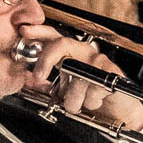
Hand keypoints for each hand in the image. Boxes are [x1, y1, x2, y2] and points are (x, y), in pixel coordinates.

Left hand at [19, 24, 142, 130]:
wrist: (118, 112)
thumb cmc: (91, 99)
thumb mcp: (64, 91)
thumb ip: (46, 84)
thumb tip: (26, 79)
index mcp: (72, 55)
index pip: (54, 37)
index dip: (39, 32)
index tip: (24, 31)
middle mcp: (84, 53)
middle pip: (62, 44)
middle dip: (46, 59)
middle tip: (38, 75)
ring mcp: (99, 61)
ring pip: (75, 77)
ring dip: (72, 100)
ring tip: (78, 105)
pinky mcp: (112, 73)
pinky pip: (91, 91)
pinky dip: (90, 103)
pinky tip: (95, 102)